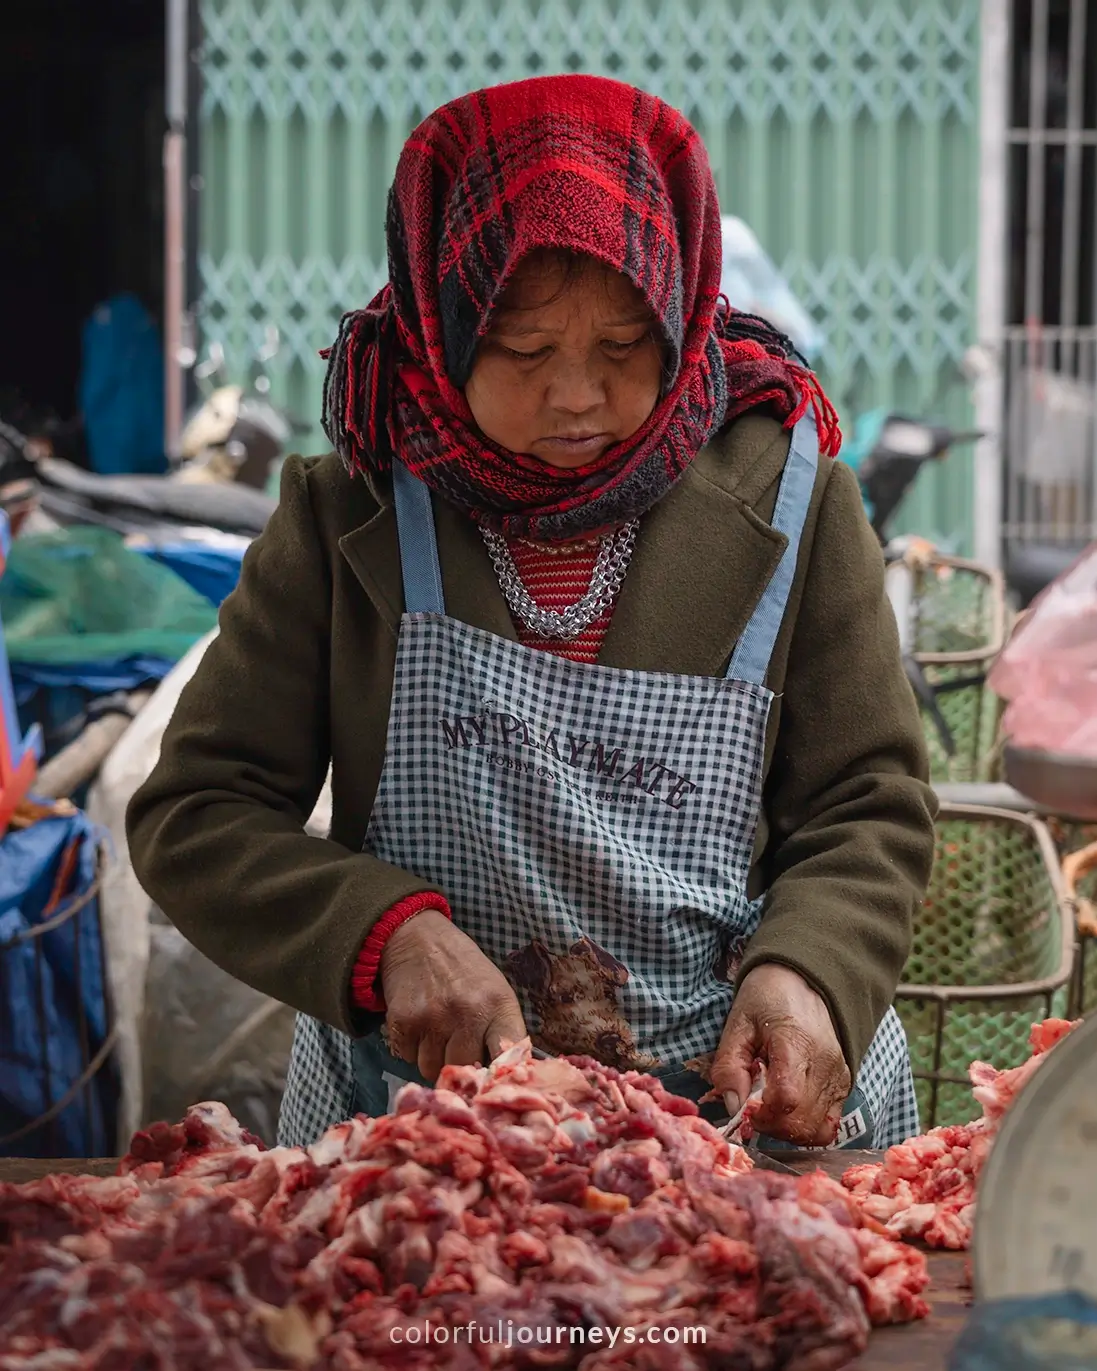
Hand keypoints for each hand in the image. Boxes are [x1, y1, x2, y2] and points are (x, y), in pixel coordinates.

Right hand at [380, 910, 527, 1080]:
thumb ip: (500, 1031)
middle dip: (460, 1064)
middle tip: (456, 1042)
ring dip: (433, 1058)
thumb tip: (502, 1079)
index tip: (496, 1084)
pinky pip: (407, 1058)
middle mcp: (467, 1014)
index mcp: (498, 1005)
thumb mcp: (494, 990)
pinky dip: (411, 1048)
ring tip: (436, 1029)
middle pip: (465, 1071)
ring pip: (432, 1070)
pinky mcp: (403, 1022)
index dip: (503, 1077)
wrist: (417, 938)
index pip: (509, 1057)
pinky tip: (418, 1023)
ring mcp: (433, 1019)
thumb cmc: (463, 970)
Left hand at [710, 964, 850, 1145]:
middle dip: (771, 1126)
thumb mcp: (738, 1023)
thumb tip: (733, 1107)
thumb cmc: (767, 998)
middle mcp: (825, 1065)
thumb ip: (730, 1065)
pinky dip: (806, 1126)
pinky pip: (829, 1124)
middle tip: (753, 1109)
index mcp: (796, 1043)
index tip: (744, 1106)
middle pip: (802, 1122)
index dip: (761, 1113)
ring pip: (817, 1129)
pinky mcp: (844, 1085)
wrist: (805, 979)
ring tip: (769, 1108)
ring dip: (787, 1130)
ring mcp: (839, 1076)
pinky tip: (788, 1109)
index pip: (786, 1099)